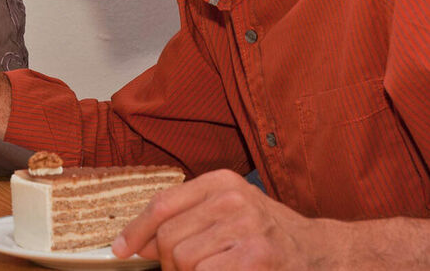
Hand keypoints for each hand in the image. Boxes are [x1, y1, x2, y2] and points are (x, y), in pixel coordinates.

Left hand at [113, 169, 339, 269]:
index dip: (136, 231)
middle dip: (169, 266)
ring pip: (186, 261)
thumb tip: (139, 243)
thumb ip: (185, 222)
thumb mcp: (226, 216)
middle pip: (170, 238)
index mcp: (220, 182)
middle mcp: (232, 197)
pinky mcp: (259, 253)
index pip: (162, 205)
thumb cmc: (268, 237)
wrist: (324, 254)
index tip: (120, 250)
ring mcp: (248, 224)